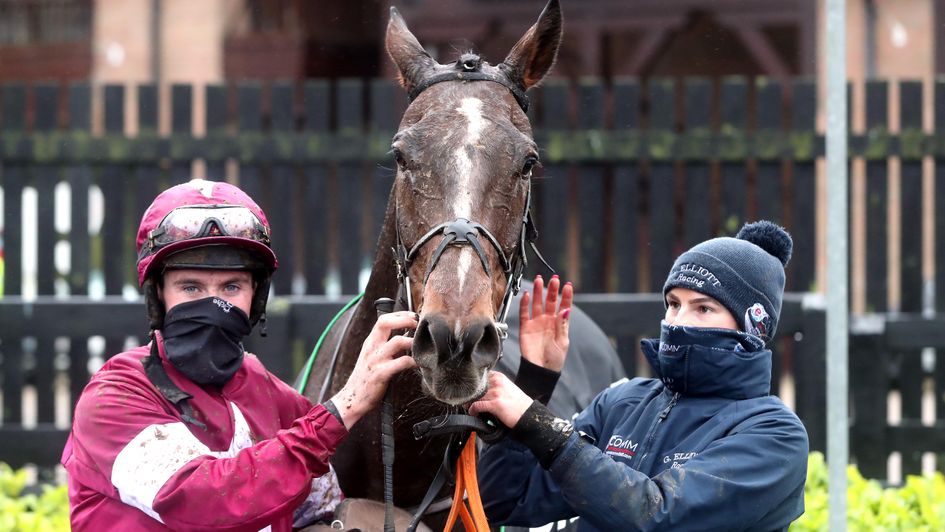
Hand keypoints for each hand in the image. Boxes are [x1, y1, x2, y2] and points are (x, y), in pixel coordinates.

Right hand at [331, 311, 417, 428]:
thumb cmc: (366, 378)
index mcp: (370, 342)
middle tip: (419, 325)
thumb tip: (405, 336)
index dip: (400, 314)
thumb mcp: (372, 356)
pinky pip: (402, 362)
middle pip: (386, 323)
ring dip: (413, 341)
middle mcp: (372, 347)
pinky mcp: (381, 374)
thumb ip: (384, 345)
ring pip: (398, 341)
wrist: (353, 398)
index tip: (413, 316)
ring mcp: (376, 360)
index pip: (383, 319)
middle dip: (406, 320)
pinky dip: (414, 361)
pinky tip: (419, 363)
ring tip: (423, 345)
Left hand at [468, 371, 532, 428]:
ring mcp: (496, 393)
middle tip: (466, 400)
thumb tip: (483, 390)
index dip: (473, 384)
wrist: (529, 414)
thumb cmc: (519, 404)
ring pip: (475, 396)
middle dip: (469, 394)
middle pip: (476, 386)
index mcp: (500, 377)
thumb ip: (496, 385)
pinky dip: (472, 410)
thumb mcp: (508, 388)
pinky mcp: (495, 404)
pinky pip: (477, 406)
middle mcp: (497, 383)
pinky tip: (473, 412)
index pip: (480, 376)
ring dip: (469, 402)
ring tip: (468, 407)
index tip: (469, 390)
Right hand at [519, 275, 571, 371]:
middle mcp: (548, 320)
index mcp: (559, 323)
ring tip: (539, 280)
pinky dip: (524, 304)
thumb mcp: (562, 341)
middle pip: (550, 301)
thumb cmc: (554, 359)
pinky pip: (524, 313)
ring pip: (537, 303)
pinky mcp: (526, 327)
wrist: (540, 370)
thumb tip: (566, 309)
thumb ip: (562, 324)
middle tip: (554, 279)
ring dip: (538, 292)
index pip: (563, 306)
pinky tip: (526, 295)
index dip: (565, 295)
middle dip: (552, 290)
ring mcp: (536, 323)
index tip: (567, 285)